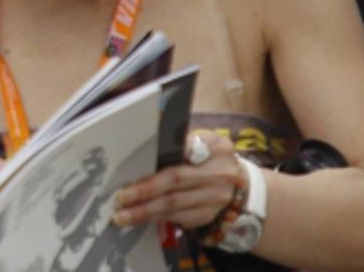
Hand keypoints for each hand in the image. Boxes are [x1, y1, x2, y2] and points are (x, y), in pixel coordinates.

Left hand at [111, 132, 240, 230]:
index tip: (143, 160)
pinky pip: (177, 218)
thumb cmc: (212, 160)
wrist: (242, 189)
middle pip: (176, 180)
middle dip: (145, 190)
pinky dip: (155, 218)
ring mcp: (214, 198)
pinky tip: (139, 219)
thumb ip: (184, 143)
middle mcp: (218, 172)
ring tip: (122, 215)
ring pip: (174, 205)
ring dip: (145, 211)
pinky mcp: (208, 216)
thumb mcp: (206, 143)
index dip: (166, 153)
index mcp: (216, 147)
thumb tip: (148, 147)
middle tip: (121, 197)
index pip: (189, 146)